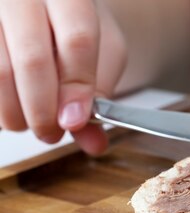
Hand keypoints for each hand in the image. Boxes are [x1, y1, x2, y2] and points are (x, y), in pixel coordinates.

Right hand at [0, 0, 126, 153]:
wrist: (39, 5)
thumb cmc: (71, 28)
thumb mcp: (101, 51)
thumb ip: (100, 93)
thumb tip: (94, 142)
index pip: (77, 40)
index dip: (76, 88)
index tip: (75, 122)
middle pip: (32, 59)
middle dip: (43, 110)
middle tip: (51, 133)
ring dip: (14, 112)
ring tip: (27, 123)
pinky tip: (8, 108)